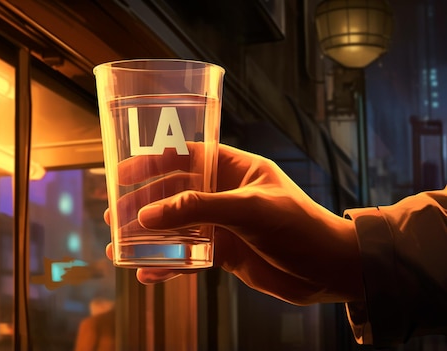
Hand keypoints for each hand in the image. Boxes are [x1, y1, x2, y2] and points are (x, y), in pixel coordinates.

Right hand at [105, 144, 362, 304]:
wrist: (331, 270)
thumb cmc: (301, 227)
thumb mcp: (249, 210)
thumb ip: (199, 209)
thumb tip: (148, 215)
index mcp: (235, 168)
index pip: (185, 156)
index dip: (152, 161)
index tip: (123, 173)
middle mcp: (225, 193)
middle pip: (173, 193)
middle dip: (143, 203)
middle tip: (115, 214)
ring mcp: (224, 224)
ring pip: (177, 226)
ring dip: (149, 235)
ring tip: (120, 245)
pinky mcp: (225, 252)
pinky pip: (188, 255)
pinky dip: (168, 264)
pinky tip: (148, 273)